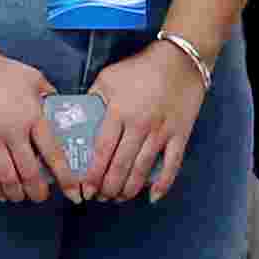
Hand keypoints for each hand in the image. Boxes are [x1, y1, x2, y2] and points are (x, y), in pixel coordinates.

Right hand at [0, 46, 62, 203]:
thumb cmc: (0, 70)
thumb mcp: (33, 78)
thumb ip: (49, 96)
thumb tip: (60, 111)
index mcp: (33, 116)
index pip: (54, 154)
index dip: (65, 177)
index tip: (73, 192)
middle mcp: (13, 132)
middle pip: (30, 173)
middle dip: (38, 192)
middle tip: (41, 197)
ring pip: (7, 178)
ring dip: (16, 194)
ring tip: (20, 197)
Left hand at [84, 40, 210, 201]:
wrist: (180, 60)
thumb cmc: (140, 68)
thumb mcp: (108, 78)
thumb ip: (93, 100)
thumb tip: (78, 121)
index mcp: (118, 111)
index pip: (102, 150)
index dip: (92, 173)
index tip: (85, 187)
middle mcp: (139, 125)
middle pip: (121, 165)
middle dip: (108, 186)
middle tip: (100, 197)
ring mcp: (162, 132)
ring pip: (142, 169)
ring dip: (129, 189)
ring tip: (118, 198)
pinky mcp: (180, 135)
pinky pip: (172, 164)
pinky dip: (163, 183)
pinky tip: (152, 197)